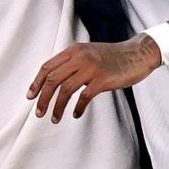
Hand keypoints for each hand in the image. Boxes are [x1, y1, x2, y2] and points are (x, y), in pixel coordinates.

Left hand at [28, 35, 161, 122]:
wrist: (137, 54)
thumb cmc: (112, 57)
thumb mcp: (88, 53)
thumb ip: (72, 62)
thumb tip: (54, 80)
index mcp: (73, 50)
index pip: (47, 67)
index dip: (36, 83)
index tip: (30, 97)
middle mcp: (79, 57)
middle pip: (52, 79)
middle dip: (43, 98)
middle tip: (39, 112)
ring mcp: (91, 68)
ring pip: (65, 90)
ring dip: (57, 106)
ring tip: (54, 118)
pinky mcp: (102, 79)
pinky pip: (84, 97)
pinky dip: (77, 108)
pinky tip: (76, 114)